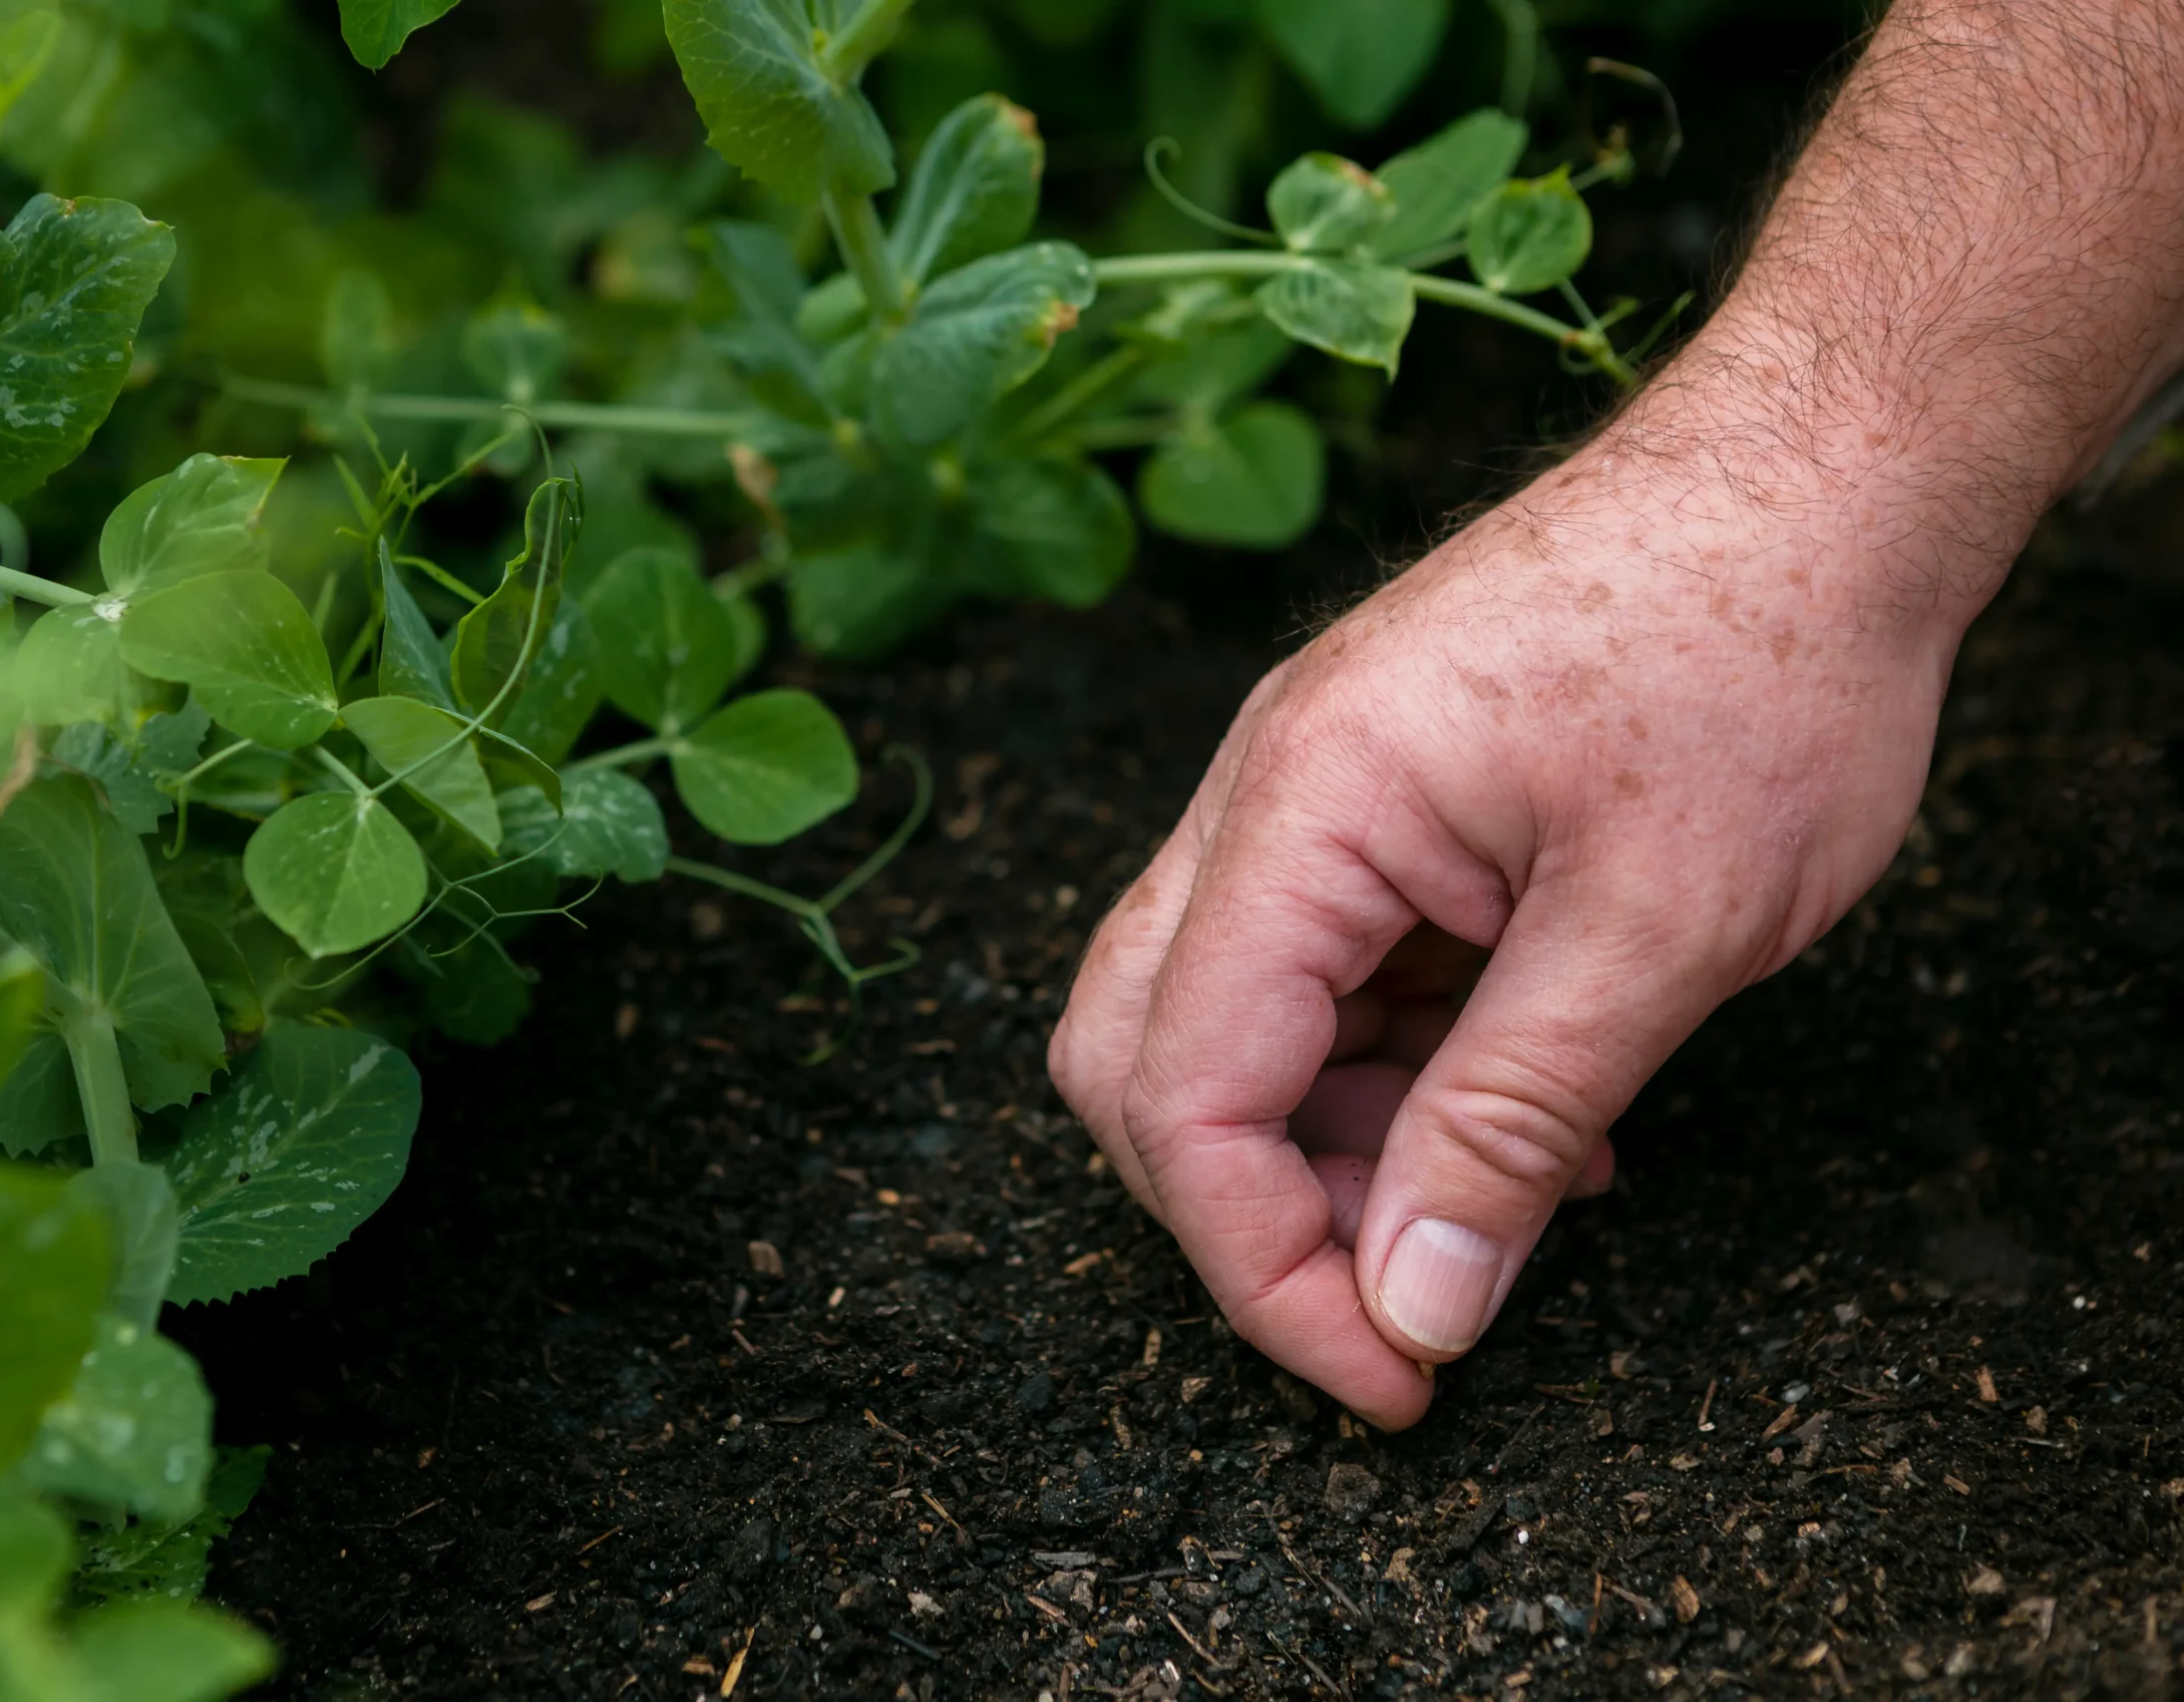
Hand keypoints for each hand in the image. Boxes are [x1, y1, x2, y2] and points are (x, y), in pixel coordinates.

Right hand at [1048, 423, 1971, 1429]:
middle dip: (1249, 1208)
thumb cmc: (1766, 653)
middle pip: (1140, 1055)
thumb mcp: (1661, 928)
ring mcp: (1305, 789)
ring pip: (1220, 1023)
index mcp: (1304, 806)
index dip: (1264, 1266)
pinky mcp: (1367, 799)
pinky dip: (1385, 1071)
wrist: (1823, 467)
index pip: (1185, 1092)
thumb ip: (1509, 1125)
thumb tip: (1411, 1303)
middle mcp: (1262, 792)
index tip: (1391, 1373)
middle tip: (1407, 1297)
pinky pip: (1314, 973)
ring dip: (1331, 1144)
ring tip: (1504, 1193)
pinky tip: (1522, 1105)